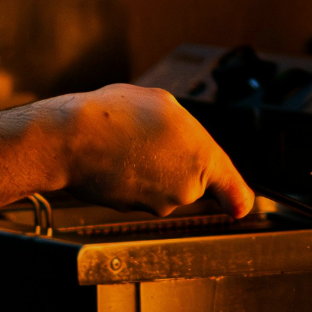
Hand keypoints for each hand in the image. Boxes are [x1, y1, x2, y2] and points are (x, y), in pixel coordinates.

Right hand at [40, 84, 252, 217]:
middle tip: (152, 135)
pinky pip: (141, 191)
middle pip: (192, 178)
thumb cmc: (117, 116)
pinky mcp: (133, 209)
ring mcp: (159, 202)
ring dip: (152, 166)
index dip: (237, 198)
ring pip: (163, 184)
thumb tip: (191, 146)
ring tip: (129, 141)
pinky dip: (132, 176)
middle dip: (176, 161)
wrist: (72, 139)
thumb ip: (191, 131)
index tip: (240, 206)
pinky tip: (117, 155)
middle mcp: (186, 187)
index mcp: (203, 158)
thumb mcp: (164, 103)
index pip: (234, 190)